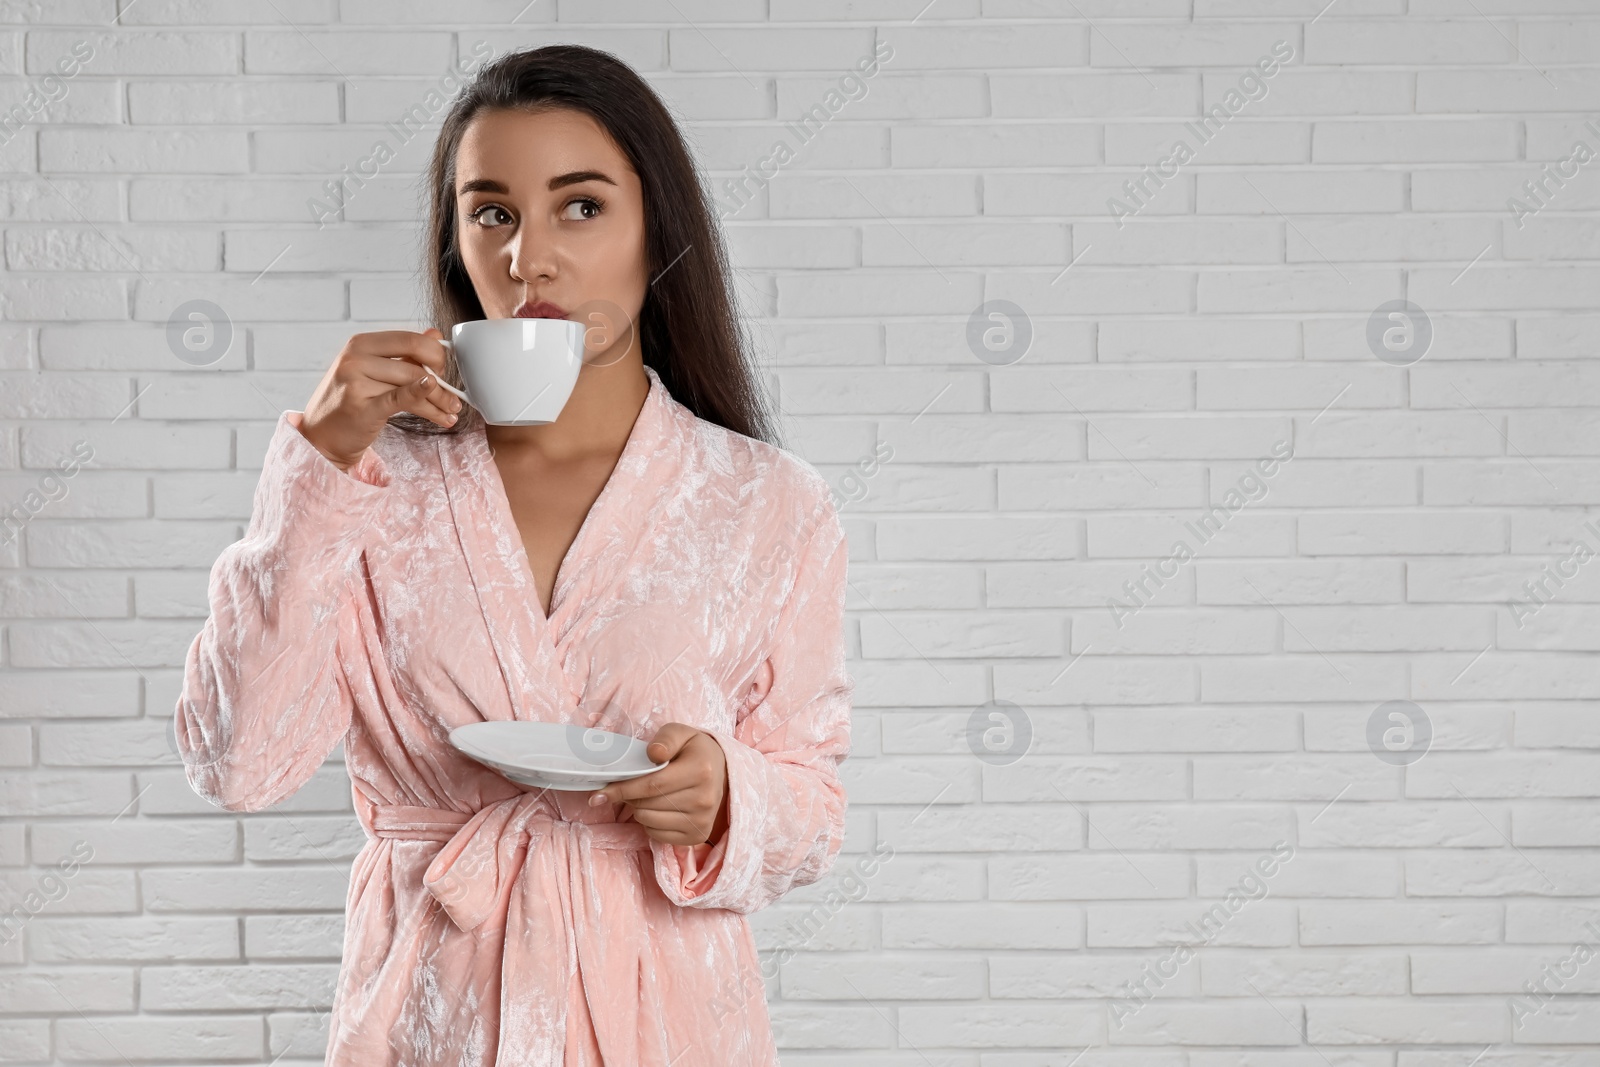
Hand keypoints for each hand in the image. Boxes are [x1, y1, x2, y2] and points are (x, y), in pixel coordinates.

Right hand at [298, 328, 462, 469]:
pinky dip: (424, 402)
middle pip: (415, 364)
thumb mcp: (372, 370)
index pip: (409, 340)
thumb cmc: (349, 402)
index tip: (444, 370)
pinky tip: (441, 413)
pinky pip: (401, 399)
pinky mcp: (361, 407)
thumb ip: (403, 354)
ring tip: (450, 413)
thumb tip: (435, 334)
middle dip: (442, 382)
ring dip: (438, 402)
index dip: (435, 354)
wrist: (321, 437)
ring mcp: (355, 381)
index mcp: (360, 343)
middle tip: (453, 398)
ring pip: (413, 385)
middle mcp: (355, 358)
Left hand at [589, 722, 729, 846]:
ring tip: (649, 795)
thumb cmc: (695, 751)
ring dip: (639, 808)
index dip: (622, 789)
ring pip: (648, 821)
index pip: (652, 785)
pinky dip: (650, 822)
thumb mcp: (682, 734)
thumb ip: (665, 739)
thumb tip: (653, 753)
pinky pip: (656, 834)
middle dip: (628, 796)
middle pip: (647, 804)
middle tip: (629, 786)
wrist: (722, 774)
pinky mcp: (696, 836)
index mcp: (700, 771)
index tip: (599, 792)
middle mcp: (704, 799)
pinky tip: (659, 808)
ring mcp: (701, 820)